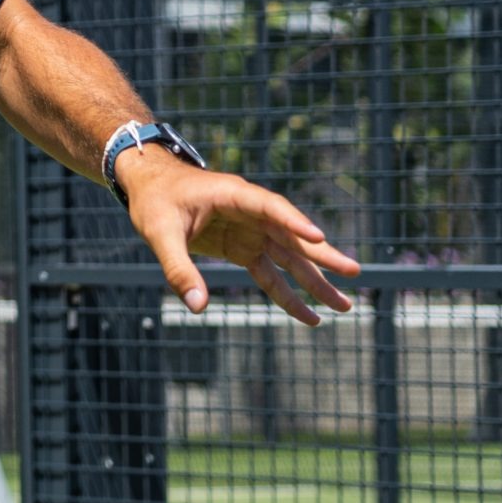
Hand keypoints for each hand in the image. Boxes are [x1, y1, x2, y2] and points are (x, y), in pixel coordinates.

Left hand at [116, 149, 361, 324]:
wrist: (148, 185)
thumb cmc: (154, 200)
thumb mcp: (160, 233)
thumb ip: (178, 268)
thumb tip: (198, 306)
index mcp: (233, 195)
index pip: (270, 207)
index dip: (293, 221)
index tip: (319, 236)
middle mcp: (250, 212)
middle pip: (292, 235)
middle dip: (322, 255)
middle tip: (353, 272)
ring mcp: (250, 231)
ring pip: (290, 257)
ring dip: (315, 280)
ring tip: (345, 305)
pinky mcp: (244, 247)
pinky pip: (271, 273)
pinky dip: (288, 294)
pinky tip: (310, 316)